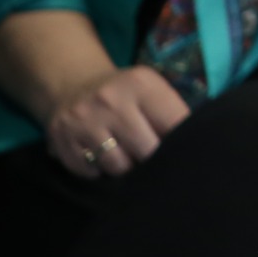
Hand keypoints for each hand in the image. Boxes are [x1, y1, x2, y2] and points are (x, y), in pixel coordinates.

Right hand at [41, 64, 190, 179]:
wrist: (72, 86)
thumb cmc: (125, 95)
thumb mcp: (150, 91)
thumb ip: (171, 115)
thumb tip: (195, 149)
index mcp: (141, 83)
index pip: (174, 124)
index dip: (179, 143)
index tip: (181, 150)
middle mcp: (111, 99)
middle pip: (148, 150)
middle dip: (153, 158)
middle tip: (150, 155)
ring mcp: (84, 120)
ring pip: (119, 166)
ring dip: (125, 166)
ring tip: (124, 153)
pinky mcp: (62, 141)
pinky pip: (91, 172)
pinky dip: (99, 170)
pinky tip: (100, 155)